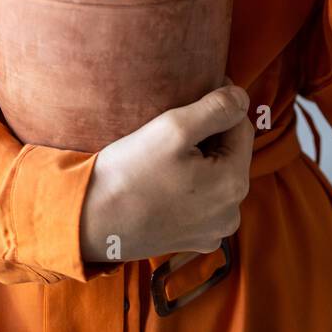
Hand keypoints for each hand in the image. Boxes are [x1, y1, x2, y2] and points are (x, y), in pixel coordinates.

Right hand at [79, 81, 254, 263]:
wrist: (90, 220)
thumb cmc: (130, 172)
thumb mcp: (174, 127)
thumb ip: (216, 107)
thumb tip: (242, 97)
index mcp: (234, 184)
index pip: (241, 126)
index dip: (221, 104)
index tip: (194, 92)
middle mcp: (231, 213)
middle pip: (231, 154)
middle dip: (210, 135)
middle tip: (173, 126)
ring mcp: (213, 231)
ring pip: (217, 177)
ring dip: (200, 159)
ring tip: (166, 153)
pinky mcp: (193, 239)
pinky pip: (202, 200)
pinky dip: (190, 185)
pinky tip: (163, 179)